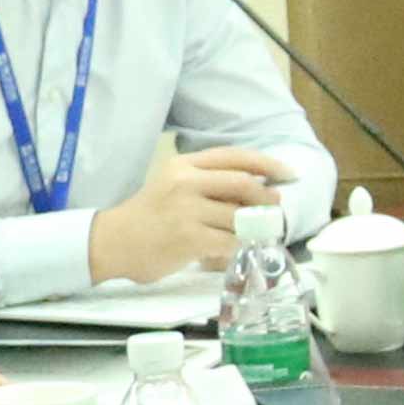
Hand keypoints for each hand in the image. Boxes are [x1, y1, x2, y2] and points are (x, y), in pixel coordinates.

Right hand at [89, 141, 278, 283]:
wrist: (115, 242)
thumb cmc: (150, 214)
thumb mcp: (175, 184)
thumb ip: (210, 181)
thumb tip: (262, 186)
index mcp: (184, 164)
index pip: (235, 156)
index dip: (268, 163)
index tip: (289, 174)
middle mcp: (185, 182)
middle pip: (243, 183)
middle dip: (266, 197)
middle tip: (274, 208)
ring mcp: (186, 211)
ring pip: (239, 216)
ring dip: (253, 226)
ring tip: (253, 231)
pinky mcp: (189, 238)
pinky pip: (230, 241)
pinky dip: (239, 246)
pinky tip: (235, 248)